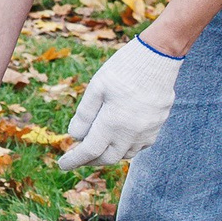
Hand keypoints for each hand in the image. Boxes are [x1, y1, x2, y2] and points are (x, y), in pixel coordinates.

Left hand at [57, 39, 182, 169]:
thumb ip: (85, 114)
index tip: (63, 164)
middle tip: (77, 155)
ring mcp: (148, 130)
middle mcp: (132, 132)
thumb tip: (75, 136)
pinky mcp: (158, 125)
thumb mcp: (96, 87)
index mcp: (113, 122)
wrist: (158, 56)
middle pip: (108, 158)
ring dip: (109, 154)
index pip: (90, 151)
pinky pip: (140, 146)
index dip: (74, 160)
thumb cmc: (123, 68)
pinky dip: (126, 147)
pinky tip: (118, 137)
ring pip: (125, 154)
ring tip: (96, 146)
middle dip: (90, 160)